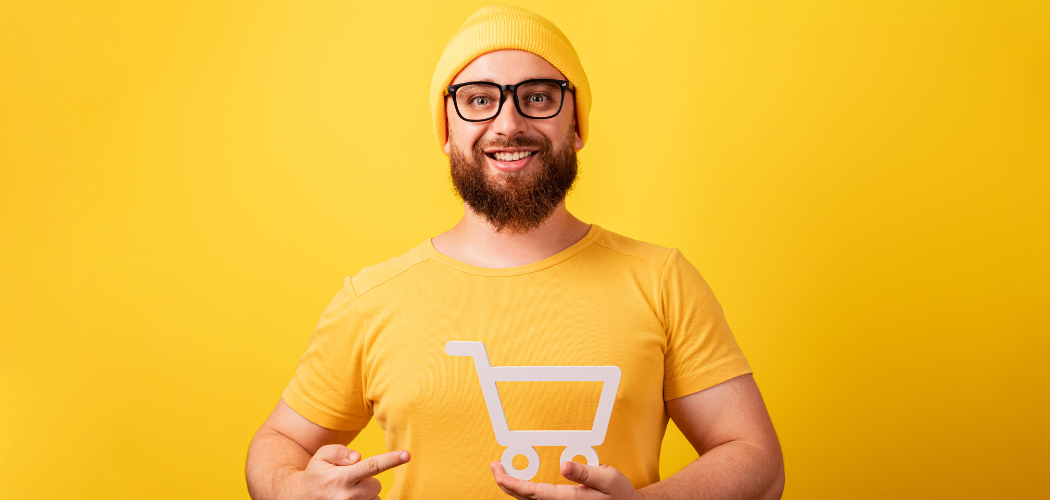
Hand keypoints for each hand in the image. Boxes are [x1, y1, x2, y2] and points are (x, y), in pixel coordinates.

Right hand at [295, 444, 409, 499]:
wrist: (300, 497)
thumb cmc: (315, 474)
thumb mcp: (322, 456)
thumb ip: (340, 452)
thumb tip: (358, 457)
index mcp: (341, 477)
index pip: (372, 466)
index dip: (391, 460)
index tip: (407, 455)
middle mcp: (347, 496)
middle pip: (377, 485)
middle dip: (368, 480)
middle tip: (350, 479)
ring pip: (374, 498)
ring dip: (365, 494)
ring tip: (346, 492)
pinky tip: (351, 498)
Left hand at [490, 459, 641, 499]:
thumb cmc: (619, 493)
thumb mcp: (608, 478)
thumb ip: (585, 473)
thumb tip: (565, 465)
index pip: (534, 492)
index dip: (514, 484)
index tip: (499, 474)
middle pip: (525, 498)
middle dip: (506, 484)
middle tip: (494, 467)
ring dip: (513, 487)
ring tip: (501, 471)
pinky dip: (524, 491)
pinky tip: (519, 482)